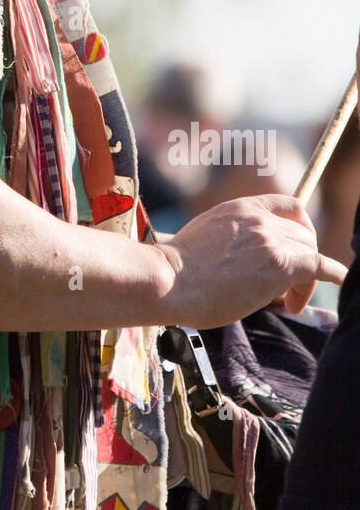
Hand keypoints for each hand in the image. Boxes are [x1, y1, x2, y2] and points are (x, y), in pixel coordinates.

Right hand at [153, 194, 346, 329]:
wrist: (168, 279)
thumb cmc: (176, 269)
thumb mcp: (206, 236)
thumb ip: (232, 239)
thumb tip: (247, 264)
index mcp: (241, 208)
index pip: (288, 207)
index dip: (300, 228)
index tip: (296, 248)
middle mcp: (259, 218)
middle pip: (302, 233)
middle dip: (301, 258)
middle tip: (288, 287)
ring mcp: (270, 239)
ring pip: (309, 252)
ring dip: (306, 278)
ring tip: (289, 302)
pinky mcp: (279, 266)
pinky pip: (320, 267)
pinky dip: (334, 274)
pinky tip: (339, 280)